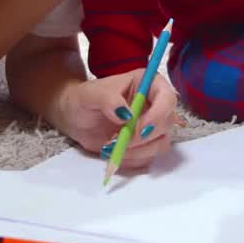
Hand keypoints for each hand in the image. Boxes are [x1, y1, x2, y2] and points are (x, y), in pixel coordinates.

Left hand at [57, 68, 180, 169]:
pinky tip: (113, 152)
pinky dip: (131, 159)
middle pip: (167, 124)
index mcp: (147, 83)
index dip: (158, 114)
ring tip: (111, 146)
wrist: (75, 117)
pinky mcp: (145, 144)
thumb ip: (108, 99)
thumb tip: (126, 113)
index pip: (168, 97)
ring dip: (137, 151)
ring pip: (161, 144)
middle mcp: (155, 104)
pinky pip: (149, 157)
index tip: (138, 128)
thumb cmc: (84, 99)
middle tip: (119, 140)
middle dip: (143, 137)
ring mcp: (152, 125)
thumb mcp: (91, 95)